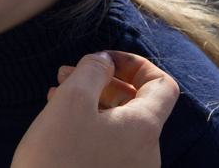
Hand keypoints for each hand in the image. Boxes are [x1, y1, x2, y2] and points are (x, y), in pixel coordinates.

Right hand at [11, 51, 179, 167]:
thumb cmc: (55, 158)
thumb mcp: (71, 99)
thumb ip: (93, 69)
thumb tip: (105, 61)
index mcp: (144, 128)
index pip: (162, 84)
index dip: (135, 64)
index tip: (104, 60)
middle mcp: (146, 153)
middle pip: (136, 103)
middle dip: (102, 81)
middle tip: (67, 74)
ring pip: (118, 124)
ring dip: (91, 102)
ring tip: (57, 96)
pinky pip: (109, 145)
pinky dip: (89, 126)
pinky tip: (59, 124)